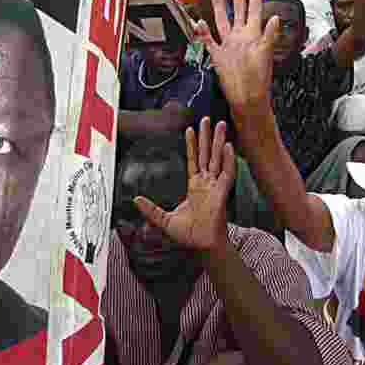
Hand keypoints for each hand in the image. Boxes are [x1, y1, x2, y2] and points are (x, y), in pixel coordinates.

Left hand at [134, 118, 234, 252]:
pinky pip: (227, 173)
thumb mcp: (163, 220)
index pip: (193, 160)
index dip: (192, 145)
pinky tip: (228, 146)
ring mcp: (215, 187)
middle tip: (207, 118)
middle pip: (207, 154)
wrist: (202, 246)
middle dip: (207, 136)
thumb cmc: (188, 235)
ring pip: (217, 159)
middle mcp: (206, 183)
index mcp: (194, 187)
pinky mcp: (222, 193)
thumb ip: (150, 209)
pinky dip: (228, 160)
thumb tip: (135, 199)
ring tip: (221, 125)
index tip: (190, 129)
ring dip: (219, 141)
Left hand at [197, 0, 280, 110]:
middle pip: (239, 12)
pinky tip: (199, 21)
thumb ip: (270, 35)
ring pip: (222, 21)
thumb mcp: (268, 56)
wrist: (248, 98)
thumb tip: (274, 19)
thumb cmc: (259, 81)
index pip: (255, 12)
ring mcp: (226, 46)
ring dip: (219, 6)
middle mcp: (239, 38)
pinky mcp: (217, 56)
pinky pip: (208, 41)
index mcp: (253, 37)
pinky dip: (202, 31)